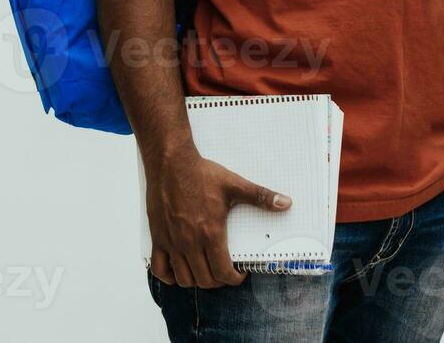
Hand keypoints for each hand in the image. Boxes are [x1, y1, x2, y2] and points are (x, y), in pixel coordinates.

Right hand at [145, 148, 291, 288]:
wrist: (171, 162)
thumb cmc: (201, 173)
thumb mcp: (234, 184)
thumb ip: (260, 196)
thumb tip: (286, 202)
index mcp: (211, 232)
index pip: (223, 273)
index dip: (234, 279)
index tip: (238, 274)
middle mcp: (190, 242)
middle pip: (205, 280)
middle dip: (218, 281)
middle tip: (223, 271)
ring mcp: (172, 242)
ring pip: (184, 279)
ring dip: (197, 280)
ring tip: (204, 270)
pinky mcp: (158, 238)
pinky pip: (160, 270)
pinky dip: (170, 276)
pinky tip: (178, 270)